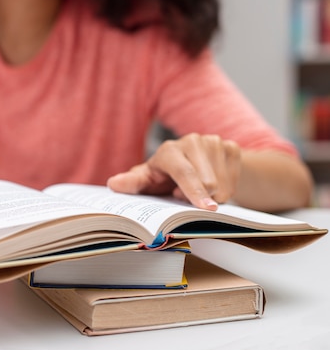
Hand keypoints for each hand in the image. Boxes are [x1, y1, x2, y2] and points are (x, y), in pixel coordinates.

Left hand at [107, 133, 240, 209]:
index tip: (207, 208)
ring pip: (224, 185)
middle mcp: (192, 141)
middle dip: (201, 198)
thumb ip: (133, 183)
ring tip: (198, 190)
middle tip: (184, 195)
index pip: (184, 172)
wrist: (193, 163)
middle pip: (209, 182)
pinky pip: (236, 181)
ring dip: (213, 196)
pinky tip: (213, 183)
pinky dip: (226, 190)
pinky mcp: (232, 147)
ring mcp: (214, 141)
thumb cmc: (164, 175)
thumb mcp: (148, 180)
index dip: (194, 190)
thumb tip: (113, 184)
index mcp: (169, 150)